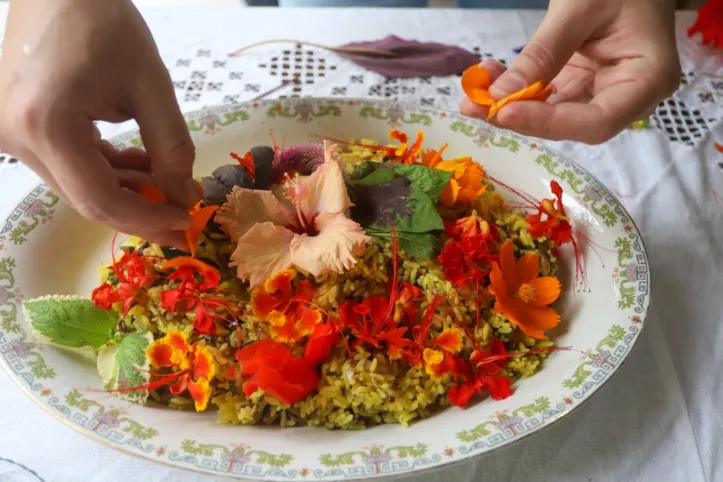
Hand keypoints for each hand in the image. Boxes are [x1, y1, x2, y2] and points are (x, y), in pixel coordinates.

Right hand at [0, 0, 201, 246]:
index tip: (187, 222)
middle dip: (141, 211)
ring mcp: (10, 136)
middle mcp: (16, 139)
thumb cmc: (104, 23)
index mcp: (45, 125)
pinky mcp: (17, 130)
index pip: (99, 199)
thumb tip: (185, 196)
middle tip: (184, 213)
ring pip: (78, 186)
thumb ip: (171, 146)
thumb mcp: (151, 84)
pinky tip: (141, 163)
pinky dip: (107, 171)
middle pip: (86, 199)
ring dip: (127, 191)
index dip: (147, 218)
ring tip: (170, 182)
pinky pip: (68, 166)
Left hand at [460, 0, 679, 143]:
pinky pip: (546, 98)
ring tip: (474, 95)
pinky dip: (517, 92)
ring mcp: (603, 92)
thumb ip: (543, 53)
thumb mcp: (579, 7)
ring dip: (512, 107)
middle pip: (571, 124)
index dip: (548, 123)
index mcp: (648, 79)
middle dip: (520, 117)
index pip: (597, 121)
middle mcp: (629, 96)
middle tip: (476, 105)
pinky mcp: (581, 84)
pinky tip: (488, 81)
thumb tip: (499, 97)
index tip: (506, 112)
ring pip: (552, 115)